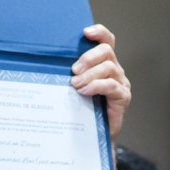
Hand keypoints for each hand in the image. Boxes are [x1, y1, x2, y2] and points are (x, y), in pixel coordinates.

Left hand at [71, 24, 130, 139]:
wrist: (93, 137)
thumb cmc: (82, 110)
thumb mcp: (73, 87)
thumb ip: (70, 74)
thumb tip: (47, 63)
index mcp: (104, 63)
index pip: (107, 41)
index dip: (99, 33)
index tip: (85, 32)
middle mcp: (115, 70)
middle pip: (107, 51)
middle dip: (89, 57)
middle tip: (74, 70)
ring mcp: (121, 83)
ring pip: (109, 68)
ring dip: (90, 74)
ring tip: (76, 84)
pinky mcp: (123, 97)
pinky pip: (111, 86)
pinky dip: (96, 86)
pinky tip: (85, 91)